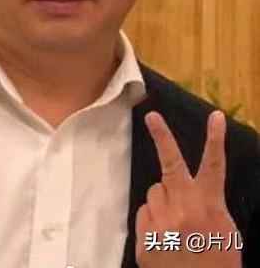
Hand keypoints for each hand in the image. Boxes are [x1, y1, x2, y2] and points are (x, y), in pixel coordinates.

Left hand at [135, 110, 240, 267]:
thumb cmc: (218, 261)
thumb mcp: (225, 232)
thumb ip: (208, 205)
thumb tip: (190, 191)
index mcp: (209, 207)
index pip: (213, 166)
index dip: (215, 140)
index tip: (216, 117)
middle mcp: (183, 210)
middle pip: (170, 166)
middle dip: (162, 138)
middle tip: (152, 117)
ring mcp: (160, 223)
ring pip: (155, 193)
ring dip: (164, 200)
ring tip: (177, 225)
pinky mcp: (144, 239)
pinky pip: (144, 215)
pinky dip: (153, 221)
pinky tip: (166, 239)